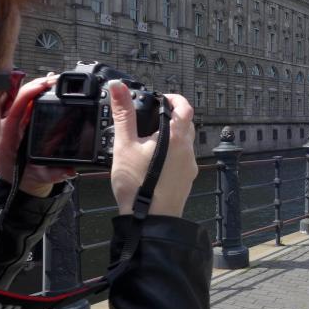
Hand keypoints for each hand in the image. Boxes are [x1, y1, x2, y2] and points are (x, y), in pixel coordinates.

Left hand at [0, 73, 74, 196]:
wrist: (14, 179)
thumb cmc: (22, 176)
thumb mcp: (39, 177)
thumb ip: (54, 174)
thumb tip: (70, 170)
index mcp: (7, 137)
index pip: (14, 110)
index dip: (28, 95)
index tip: (43, 86)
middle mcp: (7, 125)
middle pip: (17, 98)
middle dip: (36, 85)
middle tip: (55, 80)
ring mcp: (13, 121)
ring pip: (21, 97)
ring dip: (37, 87)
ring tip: (54, 80)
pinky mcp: (19, 120)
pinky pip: (24, 101)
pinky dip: (35, 92)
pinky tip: (47, 85)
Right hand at [109, 80, 196, 216]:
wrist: (149, 220)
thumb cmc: (137, 185)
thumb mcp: (125, 145)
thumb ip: (124, 114)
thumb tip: (119, 87)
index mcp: (177, 136)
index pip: (185, 106)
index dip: (174, 98)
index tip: (160, 98)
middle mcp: (188, 149)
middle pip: (187, 124)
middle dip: (172, 116)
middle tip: (152, 117)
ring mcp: (190, 166)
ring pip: (185, 142)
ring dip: (172, 135)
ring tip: (150, 140)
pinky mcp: (186, 179)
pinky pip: (182, 159)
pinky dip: (172, 153)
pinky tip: (154, 161)